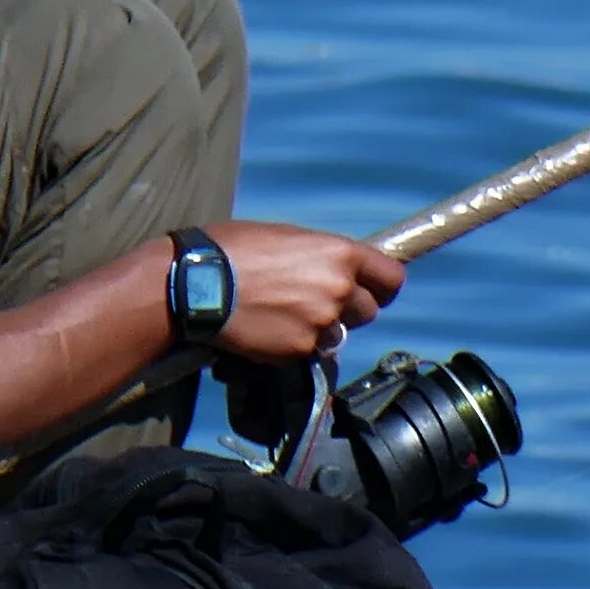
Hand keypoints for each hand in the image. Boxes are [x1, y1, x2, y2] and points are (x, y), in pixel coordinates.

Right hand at [203, 219, 404, 363]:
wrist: (196, 284)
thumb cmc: (235, 249)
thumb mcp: (288, 238)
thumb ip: (323, 257)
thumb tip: (341, 270)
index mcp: (341, 254)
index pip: (392, 279)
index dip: (384, 287)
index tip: (374, 291)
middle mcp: (339, 289)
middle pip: (369, 311)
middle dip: (348, 309)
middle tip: (316, 302)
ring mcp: (321, 323)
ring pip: (339, 334)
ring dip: (321, 329)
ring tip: (285, 314)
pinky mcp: (299, 350)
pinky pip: (310, 350)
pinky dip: (295, 344)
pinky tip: (269, 328)